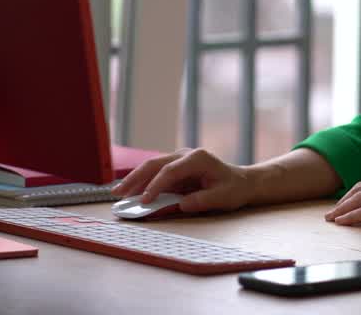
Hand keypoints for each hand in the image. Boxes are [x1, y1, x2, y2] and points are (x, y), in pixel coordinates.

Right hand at [110, 148, 253, 213]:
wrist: (242, 181)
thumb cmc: (234, 189)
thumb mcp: (223, 198)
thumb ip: (202, 200)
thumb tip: (181, 204)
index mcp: (198, 158)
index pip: (170, 171)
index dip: (155, 185)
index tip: (144, 201)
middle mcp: (185, 155)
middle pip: (154, 164)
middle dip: (135, 178)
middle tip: (118, 193)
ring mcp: (179, 159)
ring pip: (151, 167)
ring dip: (134, 180)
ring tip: (118, 194)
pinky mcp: (175, 167)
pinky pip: (155, 174)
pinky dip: (142, 182)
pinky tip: (131, 193)